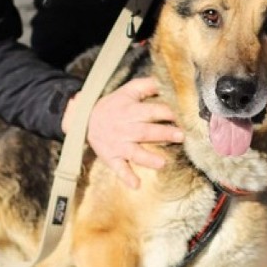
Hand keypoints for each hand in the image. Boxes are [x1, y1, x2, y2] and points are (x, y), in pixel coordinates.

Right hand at [62, 77, 183, 188]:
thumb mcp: (127, 91)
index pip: (151, 111)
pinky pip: (119, 169)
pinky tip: (136, 185)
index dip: (167, 112)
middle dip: (163, 133)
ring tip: (162, 163)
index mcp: (130, 110)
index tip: (183, 115)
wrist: (84, 119)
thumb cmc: (112, 105)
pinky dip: (127, 177)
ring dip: (148, 158)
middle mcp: (125, 128)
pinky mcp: (112, 158)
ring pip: (134, 152)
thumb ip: (147, 85)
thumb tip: (167, 80)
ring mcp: (118, 145)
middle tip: (181, 136)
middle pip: (145, 131)